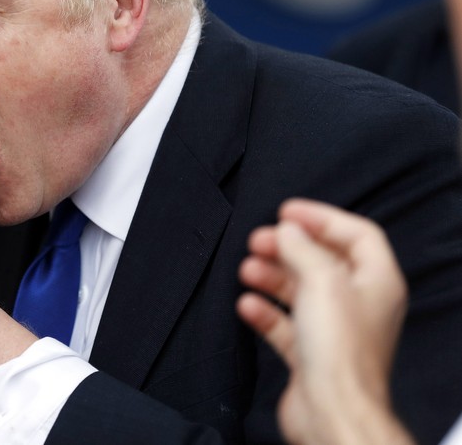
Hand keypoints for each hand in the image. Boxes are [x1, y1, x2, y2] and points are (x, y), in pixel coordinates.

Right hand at [236, 198, 412, 444]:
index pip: (356, 234)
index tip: (287, 211)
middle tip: (258, 240)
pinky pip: (285, 324)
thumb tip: (286, 230)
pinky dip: (265, 311)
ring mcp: (335, 331)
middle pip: (322, 261)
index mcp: (377, 282)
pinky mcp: (311, 354)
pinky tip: (247, 305)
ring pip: (300, 291)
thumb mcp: (321, 279)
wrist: (331, 410)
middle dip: (287, 248)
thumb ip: (301, 247)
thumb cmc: (339, 350)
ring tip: (246, 269)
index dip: (322, 217)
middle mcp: (359, 304)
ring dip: (271, 276)